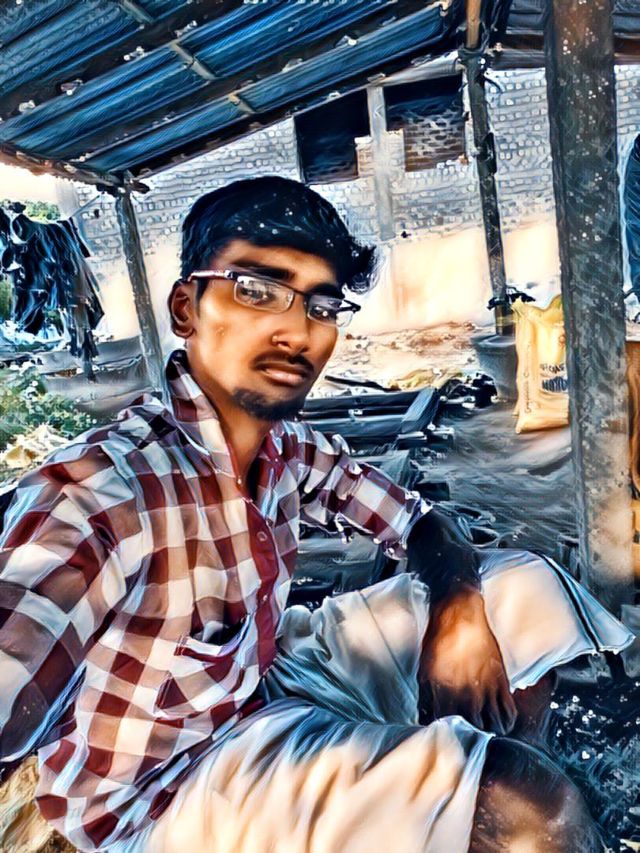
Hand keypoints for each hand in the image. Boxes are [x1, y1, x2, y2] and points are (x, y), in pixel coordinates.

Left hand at [419, 585, 516, 733]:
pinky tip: (501, 719)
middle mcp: (463, 696)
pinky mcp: (500, 682)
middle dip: (471, 737)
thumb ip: (425, 699)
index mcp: (440, 694)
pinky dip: (506, 722)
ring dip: (490, 732)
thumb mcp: (424, 671)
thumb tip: (426, 721)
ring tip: (487, 728)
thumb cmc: (438, 641)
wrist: (459, 614)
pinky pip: (508, 714)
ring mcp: (484, 690)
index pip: (444, 731)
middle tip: (472, 735)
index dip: (448, 737)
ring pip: (492, 729)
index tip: (452, 737)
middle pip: (471, 734)